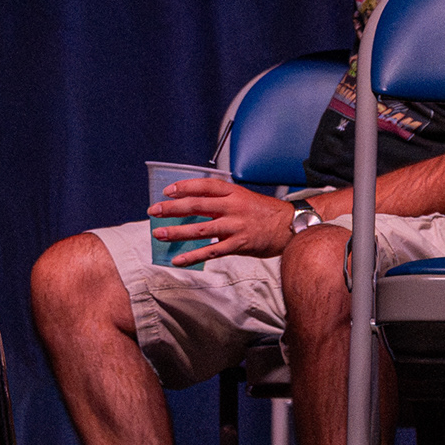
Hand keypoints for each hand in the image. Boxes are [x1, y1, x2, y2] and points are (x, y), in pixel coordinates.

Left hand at [149, 176, 294, 263]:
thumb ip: (221, 201)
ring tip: (160, 234)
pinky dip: (193, 256)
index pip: (203, 186)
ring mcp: (235, 226)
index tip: (167, 191)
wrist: (290, 227)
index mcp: (233, 192)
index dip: (184, 187)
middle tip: (154, 211)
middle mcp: (232, 207)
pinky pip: (211, 251)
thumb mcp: (243, 198)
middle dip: (172, 208)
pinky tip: (179, 259)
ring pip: (200, 229)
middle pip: (197, 205)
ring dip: (177, 232)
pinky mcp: (238, 245)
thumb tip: (195, 206)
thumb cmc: (265, 212)